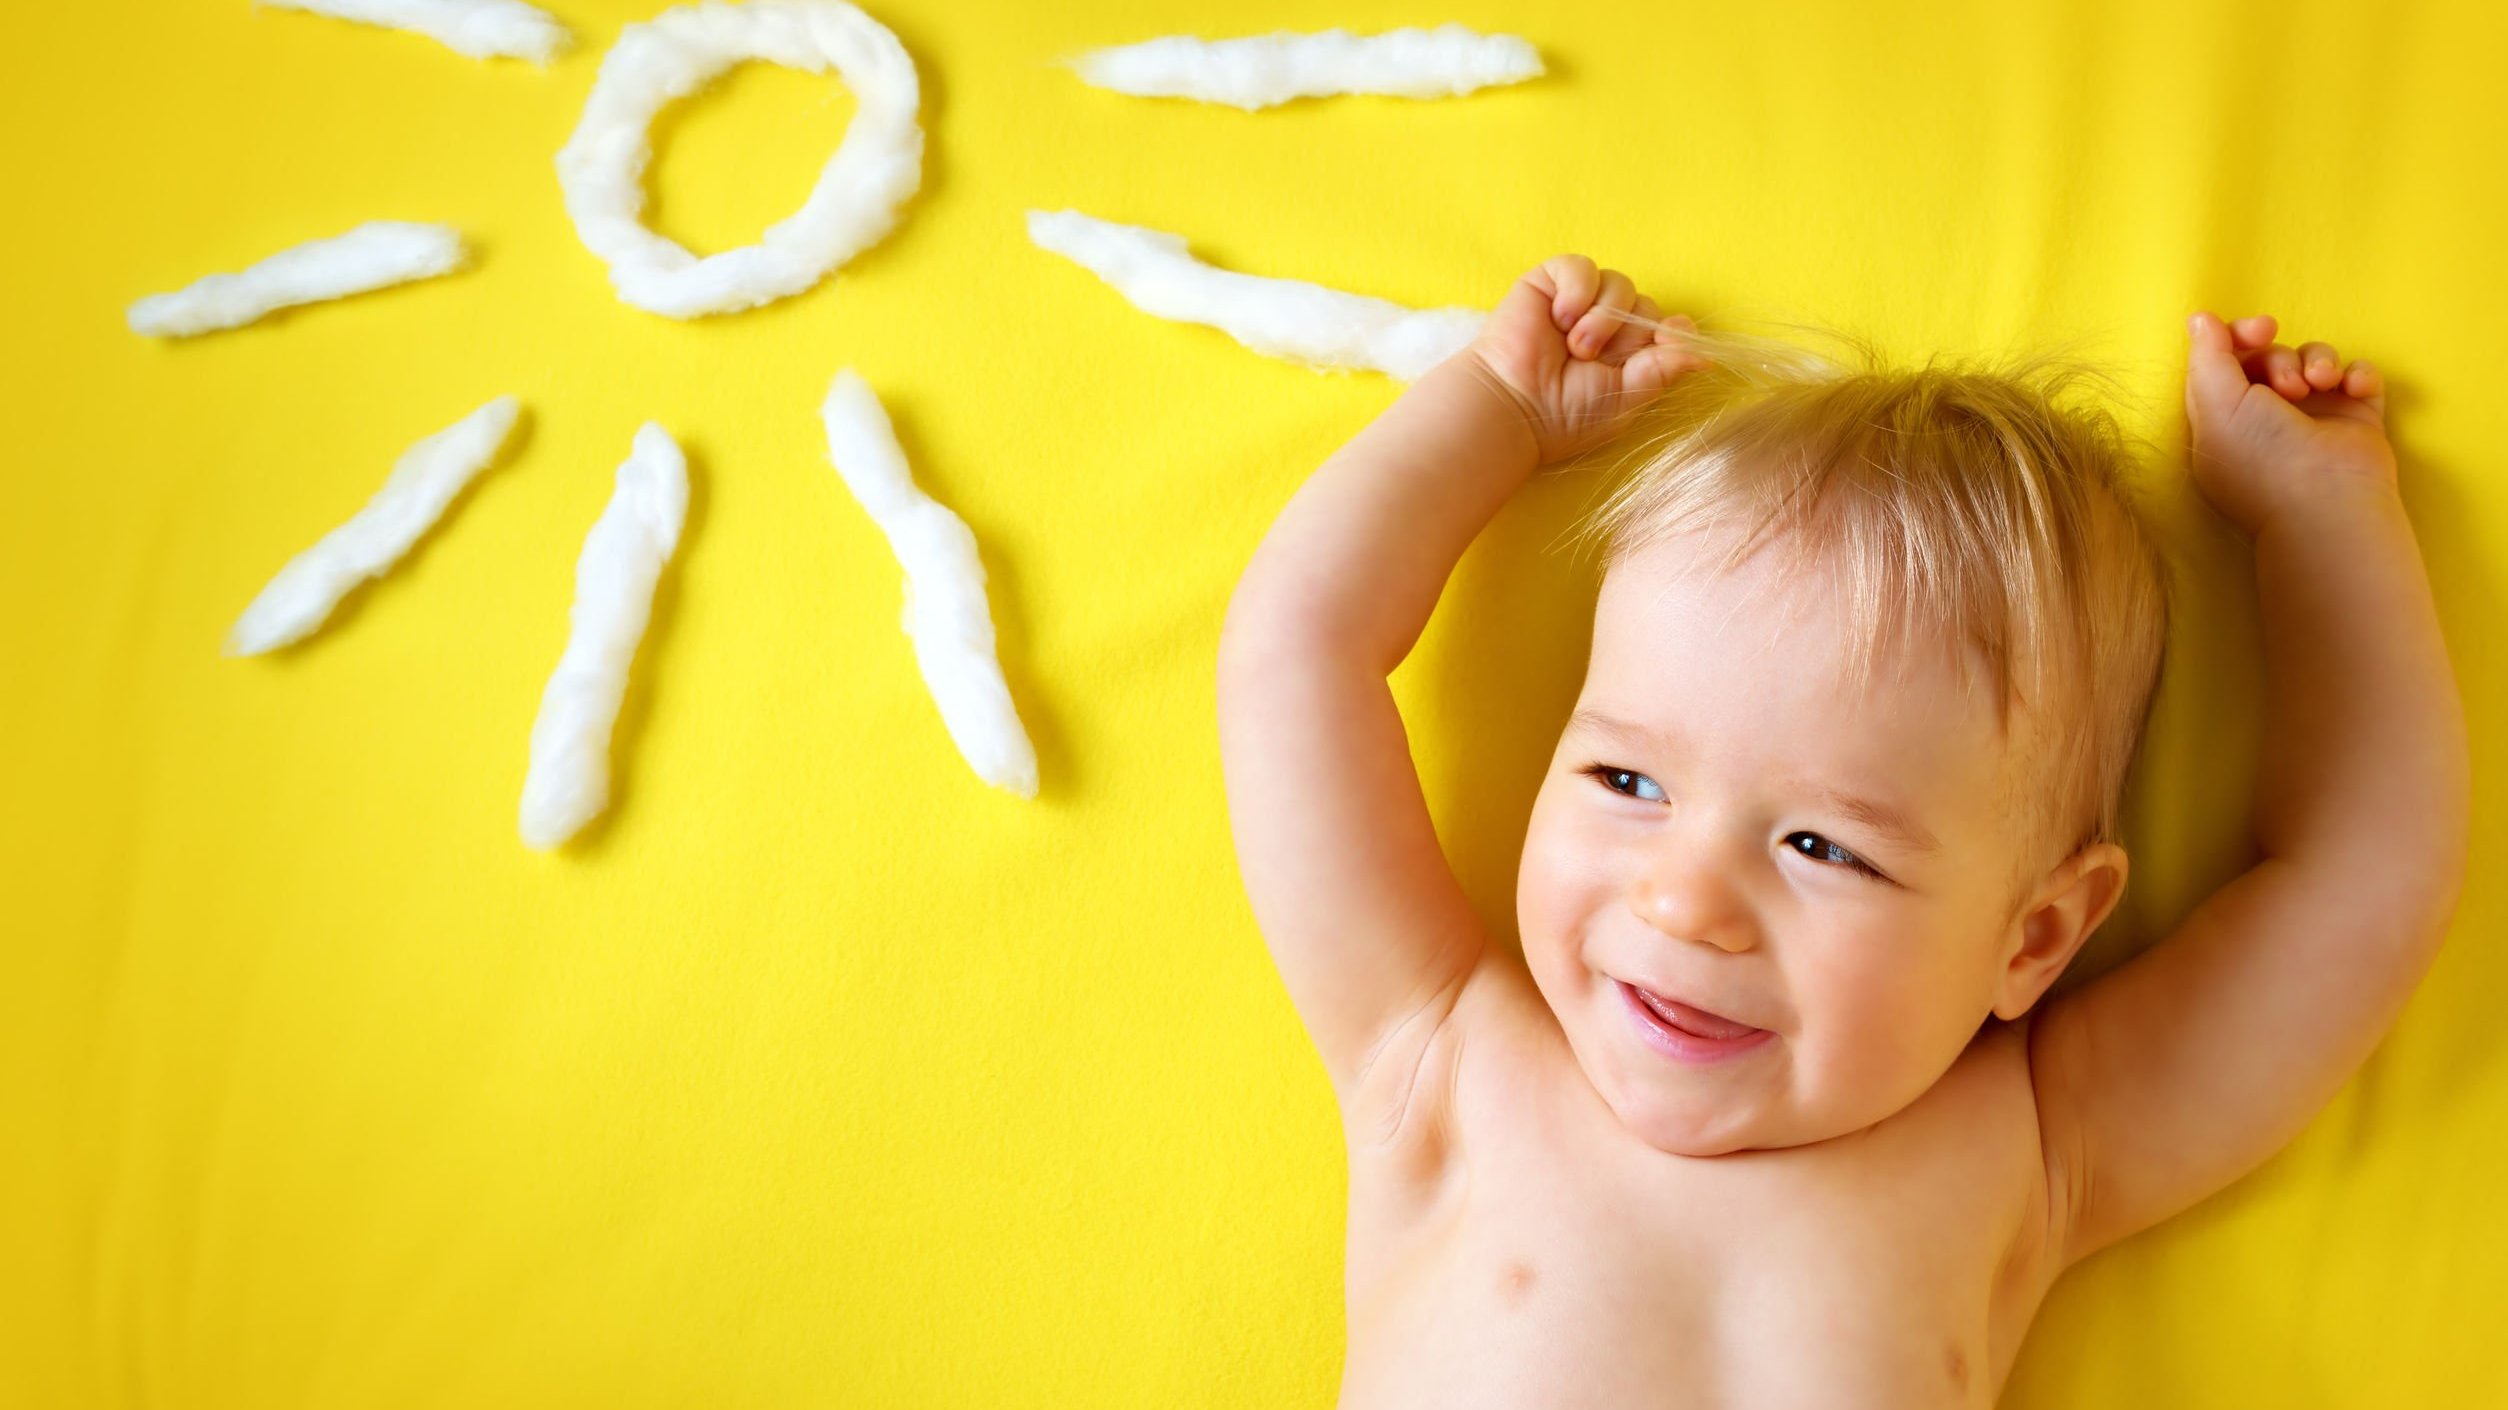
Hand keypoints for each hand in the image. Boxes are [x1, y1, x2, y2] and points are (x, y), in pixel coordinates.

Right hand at [1459, 254, 1707, 465]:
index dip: (1672, 331)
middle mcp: (1608, 326)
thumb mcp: (1627, 397)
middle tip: (1593, 360)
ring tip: (1574, 346)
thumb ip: (1664, 370)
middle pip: (1645, 305)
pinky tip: (1559, 318)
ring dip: (1602, 318)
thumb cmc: (1564, 413)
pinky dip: (1578, 291)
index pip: (1668, 327)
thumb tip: (1708, 355)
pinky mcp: (1552, 281)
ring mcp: (1580, 302)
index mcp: (1629, 356)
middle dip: (1627, 334)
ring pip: (1620, 285)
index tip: (1667, 342)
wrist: (1513, 405)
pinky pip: (1583, 267)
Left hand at [2185, 310, 2394, 534]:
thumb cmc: (2262, 455)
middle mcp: (2266, 416)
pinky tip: (2354, 390)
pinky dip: (2358, 375)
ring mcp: (2313, 417)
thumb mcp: (2217, 403)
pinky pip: (2358, 375)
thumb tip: (2199, 318)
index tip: (2260, 331)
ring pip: (2314, 359)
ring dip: (2319, 360)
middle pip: (2270, 356)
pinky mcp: (2354, 418)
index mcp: (2224, 418)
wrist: (2328, 500)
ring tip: (2321, 384)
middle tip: (2288, 383)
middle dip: (2280, 357)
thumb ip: (2206, 357)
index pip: (2225, 362)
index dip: (2239, 336)